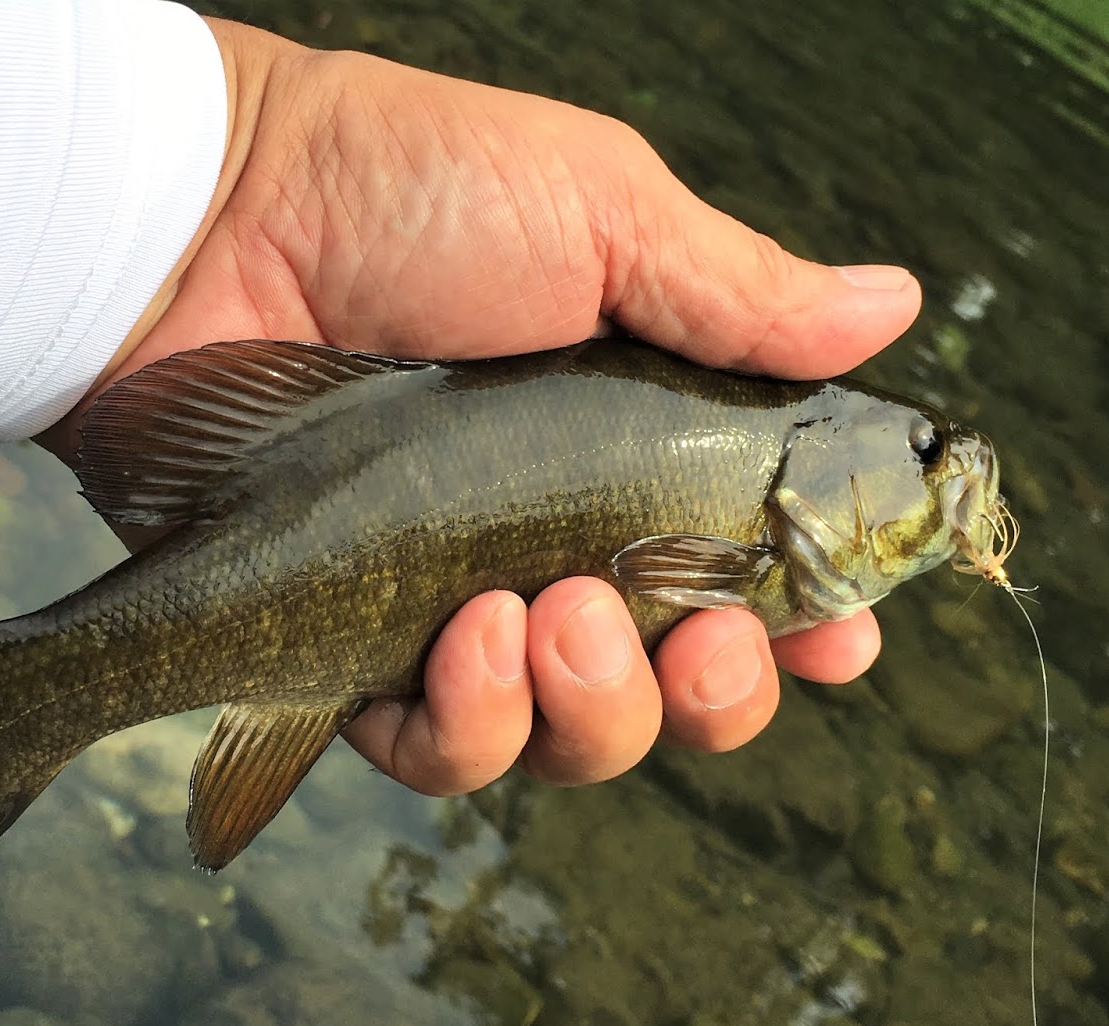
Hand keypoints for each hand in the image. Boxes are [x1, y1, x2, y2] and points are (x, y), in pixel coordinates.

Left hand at [44, 20, 918, 792]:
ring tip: (556, 612)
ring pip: (570, 739)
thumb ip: (742, 294)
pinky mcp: (353, 647)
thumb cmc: (410, 192)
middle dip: (715, 693)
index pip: (752, 576)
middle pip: (678, 691)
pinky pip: (438, 749)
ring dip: (598, 708)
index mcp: (639, 454)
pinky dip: (472, 725)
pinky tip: (470, 640)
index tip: (837, 640)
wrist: (214, 221)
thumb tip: (895, 306)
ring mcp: (458, 606)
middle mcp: (559, 547)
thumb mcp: (603, 214)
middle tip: (703, 637)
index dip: (809, 629)